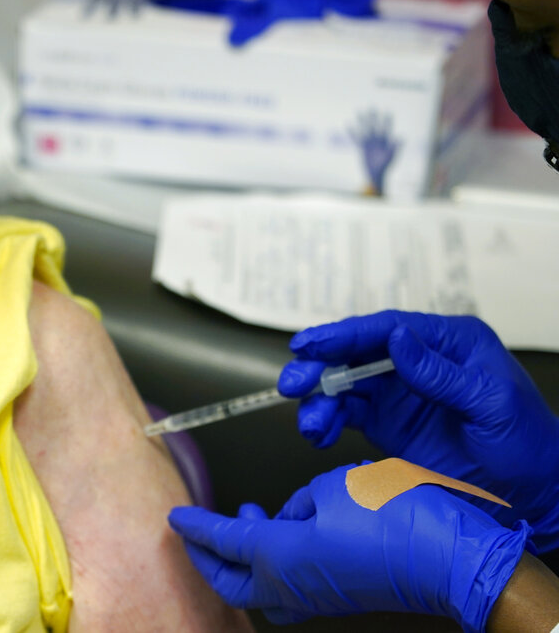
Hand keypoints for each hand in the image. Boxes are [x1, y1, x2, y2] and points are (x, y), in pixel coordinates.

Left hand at [168, 464, 531, 630]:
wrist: (452, 557)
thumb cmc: (395, 516)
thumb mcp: (334, 487)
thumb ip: (302, 500)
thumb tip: (296, 514)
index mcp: (279, 556)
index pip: (222, 541)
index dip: (196, 526)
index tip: (175, 516)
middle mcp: (292, 585)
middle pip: (232, 582)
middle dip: (208, 558)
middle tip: (195, 532)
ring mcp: (318, 597)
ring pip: (262, 586)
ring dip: (245, 557)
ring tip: (250, 516)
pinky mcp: (341, 596)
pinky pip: (293, 584)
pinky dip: (278, 560)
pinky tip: (293, 528)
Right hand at [279, 310, 558, 550]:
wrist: (532, 496)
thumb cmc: (527, 445)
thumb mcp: (490, 404)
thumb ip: (441, 374)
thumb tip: (397, 338)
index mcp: (449, 344)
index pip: (388, 329)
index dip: (344, 334)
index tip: (311, 343)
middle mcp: (418, 363)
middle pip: (356, 354)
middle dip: (320, 366)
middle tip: (294, 382)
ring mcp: (399, 394)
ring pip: (344, 385)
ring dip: (319, 400)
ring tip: (311, 423)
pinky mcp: (386, 424)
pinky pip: (346, 415)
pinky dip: (327, 423)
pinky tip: (320, 434)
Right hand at [349, 109, 399, 193]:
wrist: (376, 174)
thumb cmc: (385, 166)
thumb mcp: (392, 156)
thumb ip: (395, 147)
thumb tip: (400, 137)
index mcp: (385, 141)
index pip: (386, 128)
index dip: (387, 121)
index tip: (388, 112)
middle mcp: (377, 140)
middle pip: (374, 126)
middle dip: (373, 117)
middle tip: (371, 108)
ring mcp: (369, 143)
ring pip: (365, 130)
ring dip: (362, 122)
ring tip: (358, 112)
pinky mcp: (362, 148)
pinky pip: (356, 138)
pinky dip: (352, 132)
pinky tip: (348, 125)